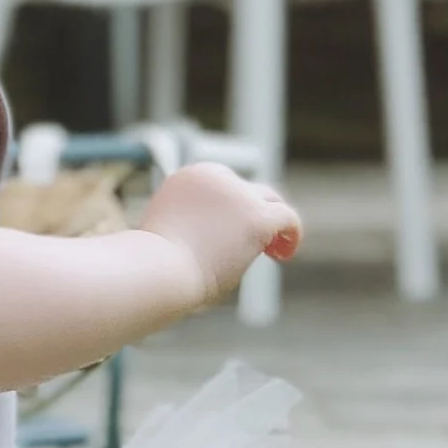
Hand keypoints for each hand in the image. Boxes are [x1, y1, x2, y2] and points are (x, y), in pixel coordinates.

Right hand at [139, 161, 301, 304]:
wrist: (157, 271)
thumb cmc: (155, 268)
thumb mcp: (168, 237)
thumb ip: (192, 230)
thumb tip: (217, 245)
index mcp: (190, 177)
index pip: (223, 187)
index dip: (232, 212)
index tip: (227, 238)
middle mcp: (216, 177)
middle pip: (249, 192)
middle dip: (253, 216)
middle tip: (256, 245)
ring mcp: (238, 195)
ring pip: (270, 203)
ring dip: (272, 226)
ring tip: (274, 251)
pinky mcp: (256, 218)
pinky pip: (287, 218)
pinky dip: (291, 235)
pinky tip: (284, 254)